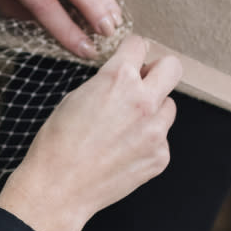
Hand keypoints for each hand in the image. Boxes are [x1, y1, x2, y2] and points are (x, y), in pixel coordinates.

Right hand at [0, 36, 181, 230]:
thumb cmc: (57, 142)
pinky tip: (123, 150)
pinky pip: (162, 138)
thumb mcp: (75, 97)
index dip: (131, 50)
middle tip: (142, 82)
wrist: (59, 186)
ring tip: (125, 126)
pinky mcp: (160, 156)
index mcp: (118, 79)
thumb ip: (106, 84)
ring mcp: (156, 131)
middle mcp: (143, 101)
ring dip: (153, 109)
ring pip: (169, 106)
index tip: (130, 57)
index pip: (139, 45)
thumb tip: (122, 79)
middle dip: (157, 71)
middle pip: (172, 68)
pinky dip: (147, 140)